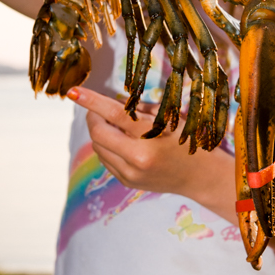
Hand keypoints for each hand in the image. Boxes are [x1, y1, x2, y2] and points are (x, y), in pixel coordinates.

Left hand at [66, 85, 236, 218]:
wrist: (200, 176)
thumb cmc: (188, 140)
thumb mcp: (169, 118)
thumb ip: (139, 110)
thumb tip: (111, 102)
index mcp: (150, 139)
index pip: (114, 114)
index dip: (92, 101)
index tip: (73, 92)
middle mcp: (137, 159)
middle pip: (99, 133)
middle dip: (93, 117)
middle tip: (98, 108)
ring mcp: (130, 174)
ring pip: (98, 147)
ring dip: (100, 132)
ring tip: (115, 125)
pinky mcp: (127, 183)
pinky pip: (106, 160)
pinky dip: (107, 147)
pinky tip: (121, 141)